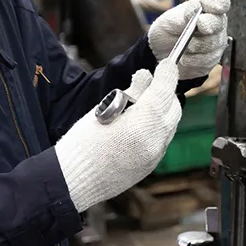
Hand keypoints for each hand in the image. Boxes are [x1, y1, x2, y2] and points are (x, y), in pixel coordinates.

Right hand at [55, 60, 181, 211]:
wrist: (73, 181)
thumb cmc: (82, 144)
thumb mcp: (103, 110)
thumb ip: (130, 93)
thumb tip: (145, 77)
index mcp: (142, 123)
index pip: (165, 90)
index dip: (167, 73)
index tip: (166, 65)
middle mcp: (155, 140)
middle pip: (173, 107)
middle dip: (165, 92)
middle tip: (149, 83)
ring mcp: (155, 155)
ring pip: (169, 124)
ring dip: (161, 110)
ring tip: (139, 105)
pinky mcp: (151, 165)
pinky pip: (162, 139)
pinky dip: (155, 127)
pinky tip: (137, 125)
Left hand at [147, 0, 230, 79]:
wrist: (162, 52)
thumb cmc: (169, 30)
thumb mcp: (170, 19)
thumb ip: (182, 16)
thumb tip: (192, 14)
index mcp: (207, 7)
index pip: (220, 1)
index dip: (219, 3)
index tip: (215, 6)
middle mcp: (215, 23)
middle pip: (219, 23)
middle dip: (209, 24)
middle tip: (200, 24)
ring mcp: (216, 42)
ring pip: (212, 43)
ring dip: (196, 44)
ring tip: (184, 45)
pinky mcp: (212, 59)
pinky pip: (206, 60)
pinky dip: (192, 59)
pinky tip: (184, 57)